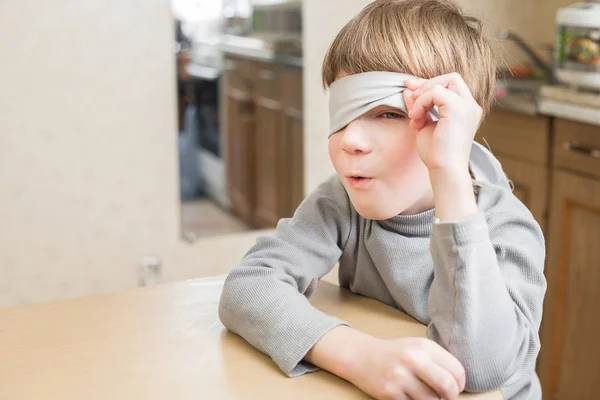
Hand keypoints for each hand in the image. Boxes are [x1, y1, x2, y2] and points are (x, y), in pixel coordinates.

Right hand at [348, 336, 465, 399]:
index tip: (455, 388)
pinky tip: (411, 397)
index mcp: (424, 346)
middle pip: (448, 387)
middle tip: (445, 397)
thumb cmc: (395, 354)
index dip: (460, 384)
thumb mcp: (417, 347)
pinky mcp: (389, 393)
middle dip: (451, 397)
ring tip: (426, 396)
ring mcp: (400, 377)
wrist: (362, 356)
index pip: (457, 370)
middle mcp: (412, 359)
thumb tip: (459, 384)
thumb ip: (439, 361)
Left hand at [403, 73, 482, 174]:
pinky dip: (422, 102)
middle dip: (428, 84)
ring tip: (414, 116)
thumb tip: (408, 89)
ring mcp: (467, 106)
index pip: (450, 85)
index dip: (429, 85)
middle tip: (411, 98)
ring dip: (422, 95)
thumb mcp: (424, 124)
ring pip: (443, 82)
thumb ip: (418, 106)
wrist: (444, 170)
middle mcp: (470, 106)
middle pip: (451, 77)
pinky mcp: (458, 109)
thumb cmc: (436, 154)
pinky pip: (436, 92)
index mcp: (466, 110)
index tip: (411, 91)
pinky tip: (416, 118)